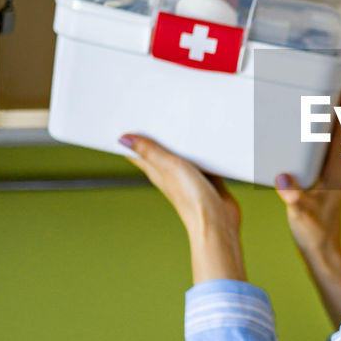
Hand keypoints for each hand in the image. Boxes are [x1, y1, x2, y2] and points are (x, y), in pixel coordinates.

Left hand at [119, 134, 245, 283]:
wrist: (217, 223)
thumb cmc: (191, 200)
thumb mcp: (169, 167)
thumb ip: (149, 151)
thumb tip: (123, 139)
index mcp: (157, 171)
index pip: (138, 153)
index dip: (132, 139)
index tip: (127, 124)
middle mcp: (171, 174)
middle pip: (159, 151)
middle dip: (156, 136)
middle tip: (152, 117)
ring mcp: (189, 177)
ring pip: (182, 155)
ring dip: (181, 142)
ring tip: (179, 122)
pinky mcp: (207, 180)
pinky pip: (204, 161)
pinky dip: (203, 152)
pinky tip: (206, 142)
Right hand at [273, 81, 340, 263]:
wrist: (324, 257)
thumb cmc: (316, 237)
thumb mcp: (300, 215)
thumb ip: (293, 197)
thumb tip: (282, 179)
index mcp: (334, 174)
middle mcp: (336, 173)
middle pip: (339, 133)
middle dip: (337, 108)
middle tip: (335, 85)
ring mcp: (331, 180)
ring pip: (331, 143)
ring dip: (328, 124)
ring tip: (320, 103)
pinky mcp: (323, 187)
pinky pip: (321, 156)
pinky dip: (317, 141)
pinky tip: (304, 141)